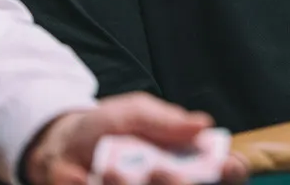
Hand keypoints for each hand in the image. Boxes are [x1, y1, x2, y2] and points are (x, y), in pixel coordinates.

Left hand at [22, 92, 249, 184]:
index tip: (227, 166)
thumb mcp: (136, 112)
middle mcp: (169, 184)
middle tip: (160, 170)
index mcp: (183, 160)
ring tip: (110, 169)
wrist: (59, 144)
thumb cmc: (106, 125)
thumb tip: (203, 124)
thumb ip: (167, 120)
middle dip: (178, 184)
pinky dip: (107, 184)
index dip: (230, 173)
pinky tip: (86, 177)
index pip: (223, 174)